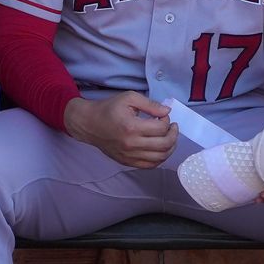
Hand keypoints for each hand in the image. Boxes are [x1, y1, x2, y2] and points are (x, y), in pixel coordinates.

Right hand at [63, 91, 177, 168]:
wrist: (89, 124)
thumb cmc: (109, 109)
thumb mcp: (129, 98)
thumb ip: (150, 104)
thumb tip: (167, 112)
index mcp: (131, 127)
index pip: (161, 129)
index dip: (167, 121)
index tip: (164, 116)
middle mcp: (131, 144)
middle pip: (164, 145)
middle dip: (174, 135)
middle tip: (173, 127)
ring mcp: (129, 156)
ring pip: (160, 158)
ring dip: (170, 147)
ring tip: (169, 137)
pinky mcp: (127, 162)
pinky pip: (150, 165)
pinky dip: (160, 158)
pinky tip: (160, 149)